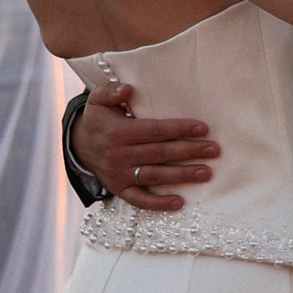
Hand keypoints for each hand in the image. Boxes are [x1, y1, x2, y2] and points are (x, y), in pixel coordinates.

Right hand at [74, 81, 217, 210]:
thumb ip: (110, 90)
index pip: (154, 131)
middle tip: (213, 150)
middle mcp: (119, 155)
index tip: (202, 128)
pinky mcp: (120, 190)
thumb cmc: (98, 119)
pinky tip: (180, 202)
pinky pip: (140, 200)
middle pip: (160, 153)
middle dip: (189, 151)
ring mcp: (120, 175)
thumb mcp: (97, 100)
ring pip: (155, 176)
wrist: (79, 146)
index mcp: (117, 132)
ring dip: (182, 175)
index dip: (179, 129)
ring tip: (207, 172)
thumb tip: (127, 88)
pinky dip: (159, 204)